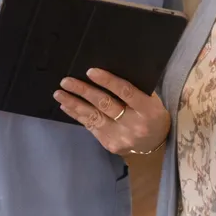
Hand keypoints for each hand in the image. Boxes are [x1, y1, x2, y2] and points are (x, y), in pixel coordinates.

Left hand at [54, 67, 170, 154]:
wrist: (156, 144)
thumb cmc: (152, 114)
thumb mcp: (151, 100)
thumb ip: (134, 89)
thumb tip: (106, 72)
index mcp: (147, 109)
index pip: (126, 92)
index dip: (107, 81)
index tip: (90, 71)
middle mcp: (134, 124)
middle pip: (105, 104)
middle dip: (83, 91)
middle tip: (66, 81)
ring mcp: (121, 136)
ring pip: (94, 117)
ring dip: (74, 103)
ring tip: (59, 93)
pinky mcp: (110, 144)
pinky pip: (91, 127)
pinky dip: (77, 115)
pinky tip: (67, 106)